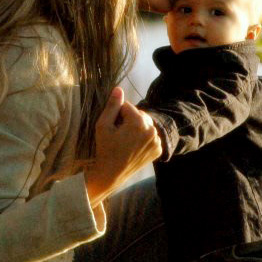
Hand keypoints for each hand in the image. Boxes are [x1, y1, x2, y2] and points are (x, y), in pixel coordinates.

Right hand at [84, 87, 159, 203]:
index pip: (127, 106)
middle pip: (138, 114)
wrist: (111, 173)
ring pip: (145, 125)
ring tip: (125, 141)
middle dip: (128, 120)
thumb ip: (112, 106)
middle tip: (118, 134)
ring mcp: (157, 141)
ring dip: (137, 128)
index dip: (116, 114)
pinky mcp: (158, 149)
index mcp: (139, 122)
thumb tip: (118, 88)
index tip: (112, 127)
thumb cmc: (104, 148)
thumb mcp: (103, 125)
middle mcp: (152, 129)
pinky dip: (143, 138)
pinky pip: (150, 136)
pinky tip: (133, 146)